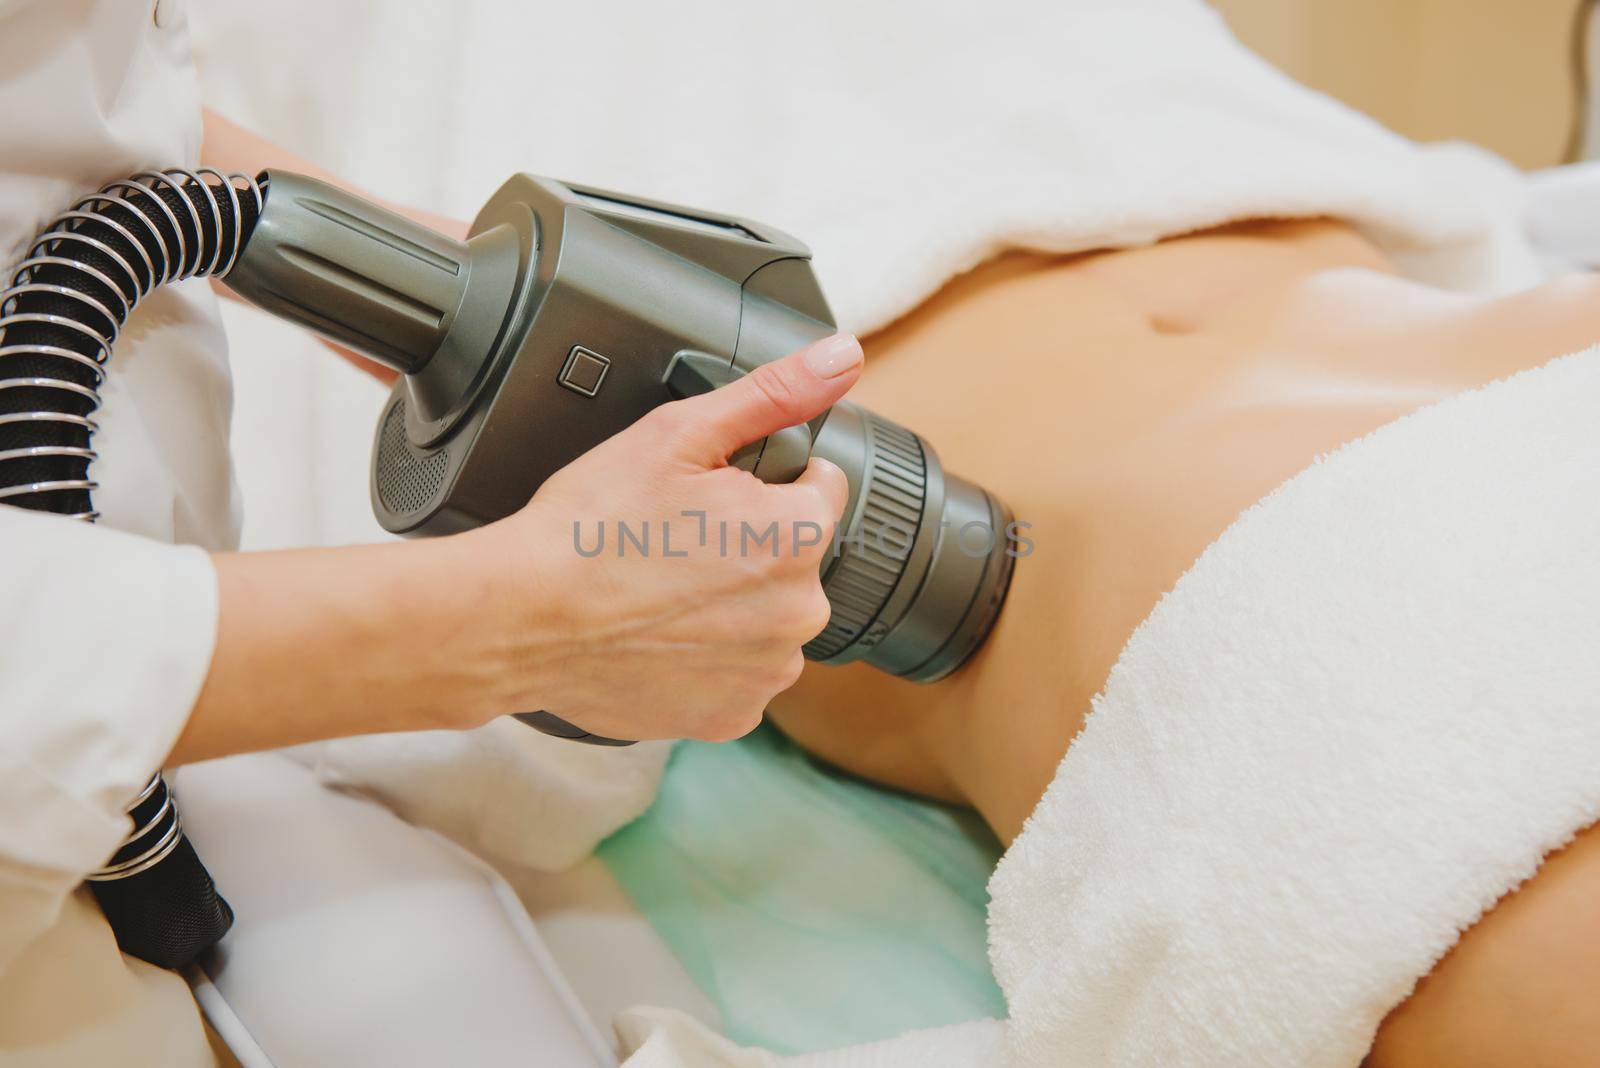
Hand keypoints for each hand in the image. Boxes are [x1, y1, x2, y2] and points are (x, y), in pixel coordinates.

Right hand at [473, 333, 863, 741]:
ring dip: (733, 606)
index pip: (819, 491)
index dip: (766, 482)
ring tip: (663, 590)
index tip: (714, 494)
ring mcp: (766, 672)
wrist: (520, 620)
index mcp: (795, 538)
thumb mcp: (679, 434)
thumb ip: (773, 393)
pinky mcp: (732, 716)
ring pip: (768, 619)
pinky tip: (660, 635)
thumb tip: (842, 357)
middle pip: (794, 560)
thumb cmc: (589, 528)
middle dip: (749, 546)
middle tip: (676, 541)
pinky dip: (709, 658)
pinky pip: (739, 674)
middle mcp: (798, 613)